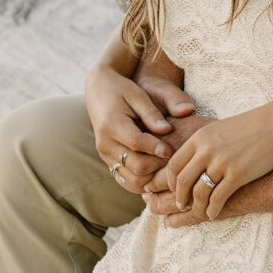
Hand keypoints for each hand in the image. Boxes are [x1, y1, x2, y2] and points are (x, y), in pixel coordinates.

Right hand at [85, 65, 195, 193]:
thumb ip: (152, 113)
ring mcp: (105, 155)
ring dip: (153, 176)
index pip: (137, 143)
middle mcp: (105, 143)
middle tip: (174, 157)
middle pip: (136, 166)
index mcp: (111, 124)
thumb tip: (167, 130)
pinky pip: (127, 182)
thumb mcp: (138, 95)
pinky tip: (157, 171)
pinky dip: (144, 181)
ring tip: (167, 165)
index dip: (157, 148)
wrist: (99, 92)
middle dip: (158, 164)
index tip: (173, 148)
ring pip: (133, 180)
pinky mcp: (108, 162)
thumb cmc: (122, 90)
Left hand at [145, 97, 272, 223]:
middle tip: (181, 205)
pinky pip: (218, 199)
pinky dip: (212, 210)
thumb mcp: (219, 129)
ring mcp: (222, 163)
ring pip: (199, 193)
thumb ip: (202, 144)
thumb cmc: (250, 127)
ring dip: (196, 207)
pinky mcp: (237, 175)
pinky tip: (213, 214)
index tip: (174, 190)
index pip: (174, 165)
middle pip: (182, 181)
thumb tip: (189, 163)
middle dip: (179, 197)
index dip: (171, 181)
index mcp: (200, 138)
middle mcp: (207, 150)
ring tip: (199, 212)